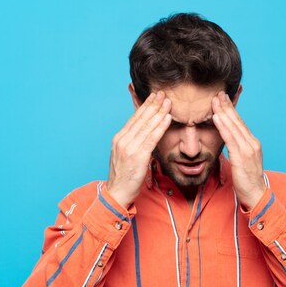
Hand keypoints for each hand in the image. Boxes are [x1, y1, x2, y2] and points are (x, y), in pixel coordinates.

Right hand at [106, 91, 171, 207]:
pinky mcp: (138, 156)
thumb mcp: (125, 155)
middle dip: (153, 104)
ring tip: (168, 102)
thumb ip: (133, 143)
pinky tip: (167, 118)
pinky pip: (152, 138)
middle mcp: (123, 140)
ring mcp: (129, 147)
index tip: (154, 96)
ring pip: (147, 126)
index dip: (145, 106)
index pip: (134, 118)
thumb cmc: (124, 176)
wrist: (117, 193)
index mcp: (119, 138)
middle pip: (141, 119)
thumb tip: (144, 133)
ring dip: (159, 112)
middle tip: (163, 93)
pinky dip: (160, 127)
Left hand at [212, 91, 265, 209]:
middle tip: (217, 93)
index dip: (231, 109)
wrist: (256, 195)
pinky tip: (216, 118)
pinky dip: (223, 127)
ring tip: (215, 101)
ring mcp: (248, 149)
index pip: (239, 122)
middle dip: (227, 106)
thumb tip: (227, 139)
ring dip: (223, 112)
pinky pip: (231, 138)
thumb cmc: (247, 179)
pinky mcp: (242, 157)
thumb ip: (236, 148)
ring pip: (234, 127)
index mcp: (252, 143)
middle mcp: (252, 143)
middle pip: (237, 121)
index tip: (222, 98)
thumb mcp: (242, 160)